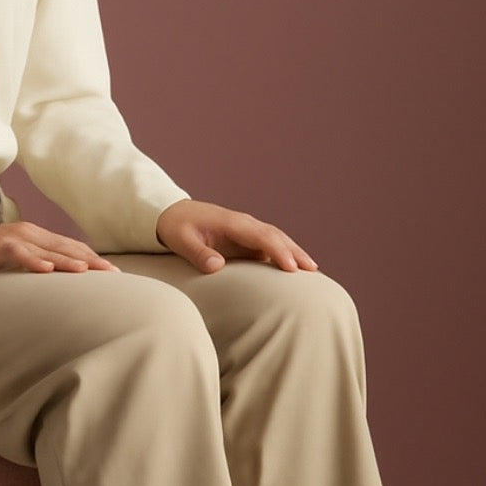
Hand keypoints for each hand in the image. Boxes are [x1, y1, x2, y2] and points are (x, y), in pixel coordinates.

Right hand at [0, 217, 121, 274]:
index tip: (115, 277)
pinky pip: (15, 252)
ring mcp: (7, 238)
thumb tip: (43, 292)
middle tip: (117, 276)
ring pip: (46, 248)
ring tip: (93, 273)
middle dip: (92, 261)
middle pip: (65, 247)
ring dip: (69, 260)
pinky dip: (32, 260)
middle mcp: (24, 234)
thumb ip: (23, 275)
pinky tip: (48, 271)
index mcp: (29, 240)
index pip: (68, 250)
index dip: (92, 262)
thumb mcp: (1, 269)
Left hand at [155, 199, 319, 273]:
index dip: (277, 251)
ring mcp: (246, 231)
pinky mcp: (244, 239)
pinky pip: (268, 246)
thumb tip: (217, 267)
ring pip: (276, 239)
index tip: (290, 268)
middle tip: (312, 270)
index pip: (261, 236)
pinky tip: (292, 269)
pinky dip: (283, 254)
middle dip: (295, 252)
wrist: (172, 214)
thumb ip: (198, 254)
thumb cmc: (176, 227)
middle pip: (276, 236)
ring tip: (311, 270)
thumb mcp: (181, 241)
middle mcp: (244, 225)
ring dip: (293, 252)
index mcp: (232, 223)